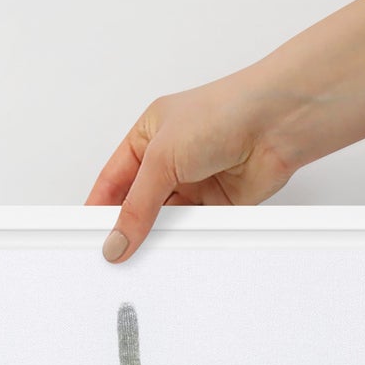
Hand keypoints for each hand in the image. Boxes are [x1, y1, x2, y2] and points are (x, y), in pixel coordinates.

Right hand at [86, 71, 299, 263]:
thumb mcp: (162, 157)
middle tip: (114, 251)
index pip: (113, 179)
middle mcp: (170, 160)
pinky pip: (192, 231)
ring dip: (157, 235)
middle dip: (127, 226)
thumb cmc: (223, 112)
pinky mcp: (217, 205)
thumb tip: (117, 238)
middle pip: (138, 204)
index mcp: (148, 136)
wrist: (275, 124)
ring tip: (144, 249)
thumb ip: (137, 205)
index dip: (99, 207)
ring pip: (165, 221)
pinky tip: (175, 245)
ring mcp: (194, 183)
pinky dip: (184, 239)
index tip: (89, 234)